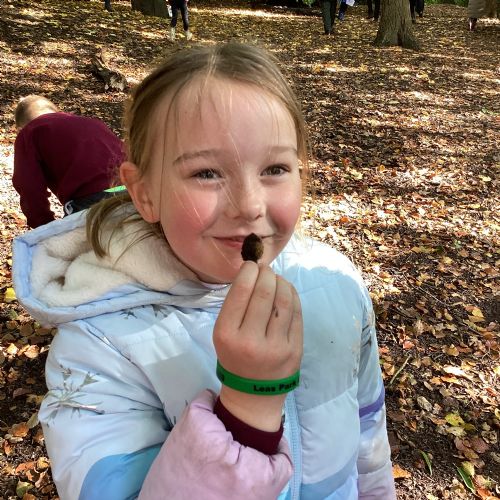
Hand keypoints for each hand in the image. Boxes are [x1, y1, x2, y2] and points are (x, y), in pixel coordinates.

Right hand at [213, 262, 302, 430]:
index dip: (249, 271)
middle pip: (264, 293)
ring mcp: (276, 346)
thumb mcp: (223, 333)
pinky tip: (287, 290)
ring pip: (284, 300)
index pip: (241, 292)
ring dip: (281, 281)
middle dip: (267, 274)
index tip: (252, 265)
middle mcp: (251, 340)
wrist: (253, 393)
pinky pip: (297, 313)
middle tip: (266, 270)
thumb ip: (235, 304)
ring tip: (276, 279)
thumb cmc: (235, 356)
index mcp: (227, 334)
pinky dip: (292, 295)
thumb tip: (254, 270)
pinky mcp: (295, 349)